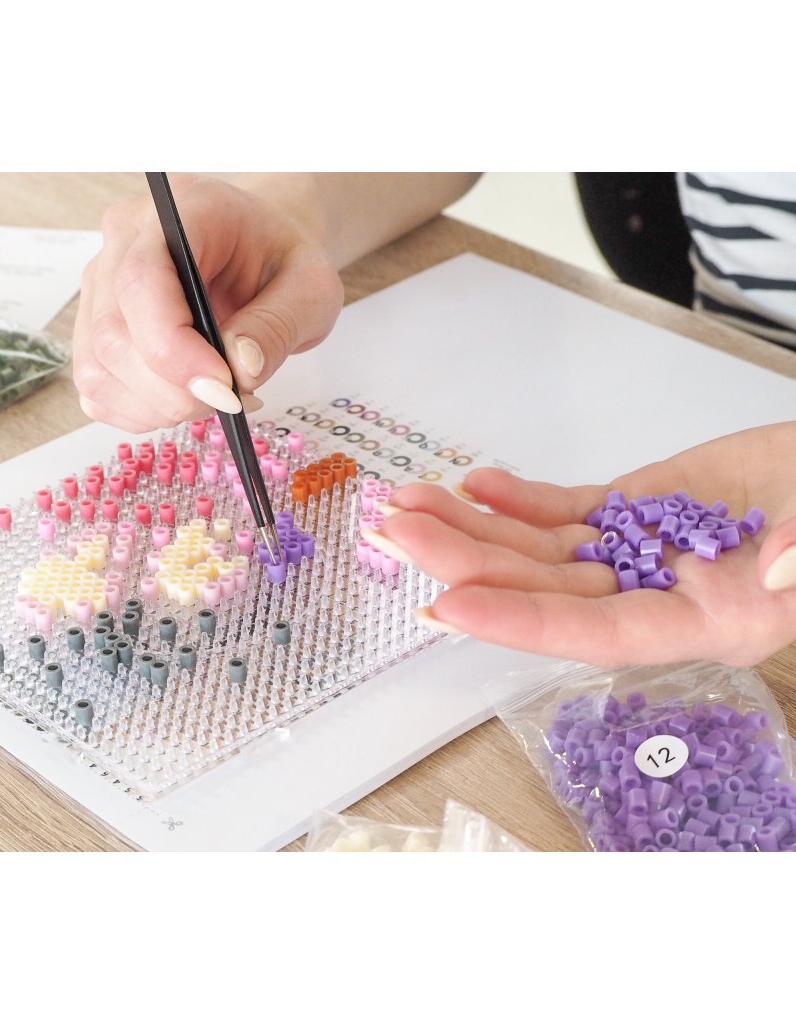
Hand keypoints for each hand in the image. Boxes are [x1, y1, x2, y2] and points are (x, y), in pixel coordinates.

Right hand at [73, 174, 343, 431]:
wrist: (260, 252)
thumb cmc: (280, 261)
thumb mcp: (311, 288)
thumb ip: (278, 326)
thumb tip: (239, 370)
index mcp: (180, 210)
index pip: (142, 280)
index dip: (174, 349)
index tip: (223, 388)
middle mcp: (125, 239)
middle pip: (114, 334)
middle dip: (172, 391)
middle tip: (229, 400)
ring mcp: (100, 283)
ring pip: (98, 368)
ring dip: (158, 406)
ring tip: (213, 397)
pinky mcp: (92, 325)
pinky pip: (97, 387)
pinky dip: (141, 410)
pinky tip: (182, 398)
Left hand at [364, 422, 795, 666]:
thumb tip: (778, 571)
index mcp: (705, 624)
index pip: (596, 632)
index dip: (522, 622)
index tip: (450, 605)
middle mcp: (656, 595)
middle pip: (545, 587)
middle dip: (468, 562)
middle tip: (399, 533)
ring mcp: (637, 551)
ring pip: (539, 548)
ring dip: (473, 527)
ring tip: (410, 502)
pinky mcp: (632, 511)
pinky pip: (564, 510)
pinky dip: (517, 499)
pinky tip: (473, 484)